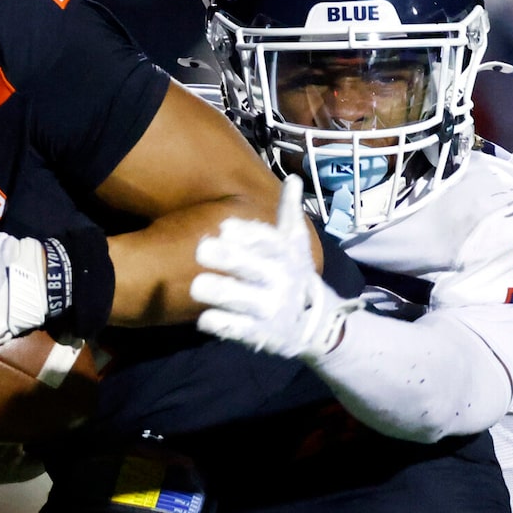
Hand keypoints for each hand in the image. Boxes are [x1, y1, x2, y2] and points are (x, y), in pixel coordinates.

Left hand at [188, 176, 351, 363]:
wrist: (315, 322)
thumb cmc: (295, 274)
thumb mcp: (296, 244)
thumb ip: (289, 213)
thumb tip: (293, 178)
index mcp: (288, 255)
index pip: (270, 241)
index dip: (248, 234)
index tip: (225, 226)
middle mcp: (281, 281)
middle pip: (253, 267)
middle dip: (229, 258)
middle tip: (200, 250)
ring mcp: (271, 309)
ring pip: (242, 299)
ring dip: (220, 292)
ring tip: (197, 286)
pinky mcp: (262, 334)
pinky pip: (238, 330)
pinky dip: (221, 324)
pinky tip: (203, 319)